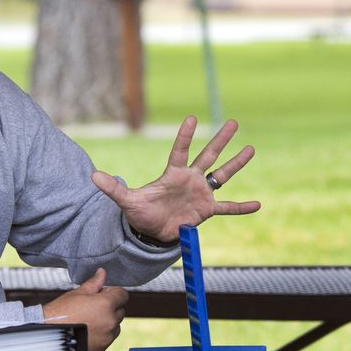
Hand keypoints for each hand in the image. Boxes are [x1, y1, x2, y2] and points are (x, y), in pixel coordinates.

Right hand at [40, 268, 127, 350]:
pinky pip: (107, 339)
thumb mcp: (77, 294)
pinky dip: (100, 336)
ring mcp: (107, 338)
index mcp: (106, 305)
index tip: (102, 294)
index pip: (123, 295)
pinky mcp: (101, 350)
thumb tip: (102, 273)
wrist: (47, 337)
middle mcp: (110, 322)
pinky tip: (86, 332)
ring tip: (87, 321)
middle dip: (110, 307)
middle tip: (91, 307)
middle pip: (120, 311)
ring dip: (107, 322)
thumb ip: (94, 283)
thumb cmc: (59, 314)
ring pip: (115, 326)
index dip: (113, 293)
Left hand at [91, 116, 259, 242]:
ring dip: (236, 163)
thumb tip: (92, 176)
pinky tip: (258, 205)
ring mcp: (200, 193)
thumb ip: (113, 188)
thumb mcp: (127, 201)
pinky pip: (227, 208)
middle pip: (208, 155)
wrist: (151, 231)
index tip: (191, 119)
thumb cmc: (141, 213)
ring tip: (251, 148)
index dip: (185, 136)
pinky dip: (241, 207)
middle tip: (233, 122)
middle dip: (220, 140)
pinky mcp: (206, 210)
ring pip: (222, 175)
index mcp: (173, 174)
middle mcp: (190, 179)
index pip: (180, 151)